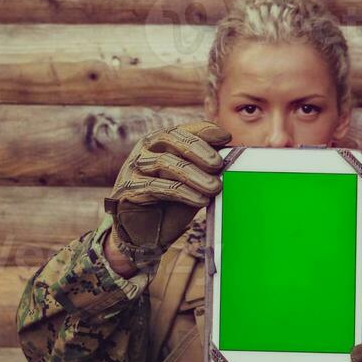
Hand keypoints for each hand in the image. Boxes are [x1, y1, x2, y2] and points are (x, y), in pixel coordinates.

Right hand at [104, 120, 230, 272]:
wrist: (144, 233)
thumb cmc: (171, 204)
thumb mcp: (193, 183)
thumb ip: (206, 169)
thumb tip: (233, 158)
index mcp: (162, 142)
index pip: (184, 129)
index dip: (205, 130)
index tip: (226, 138)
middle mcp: (145, 149)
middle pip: (171, 138)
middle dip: (198, 150)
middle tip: (218, 165)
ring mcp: (134, 166)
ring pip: (165, 162)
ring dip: (194, 175)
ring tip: (215, 188)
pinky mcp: (128, 188)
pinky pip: (156, 186)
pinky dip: (182, 193)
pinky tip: (200, 200)